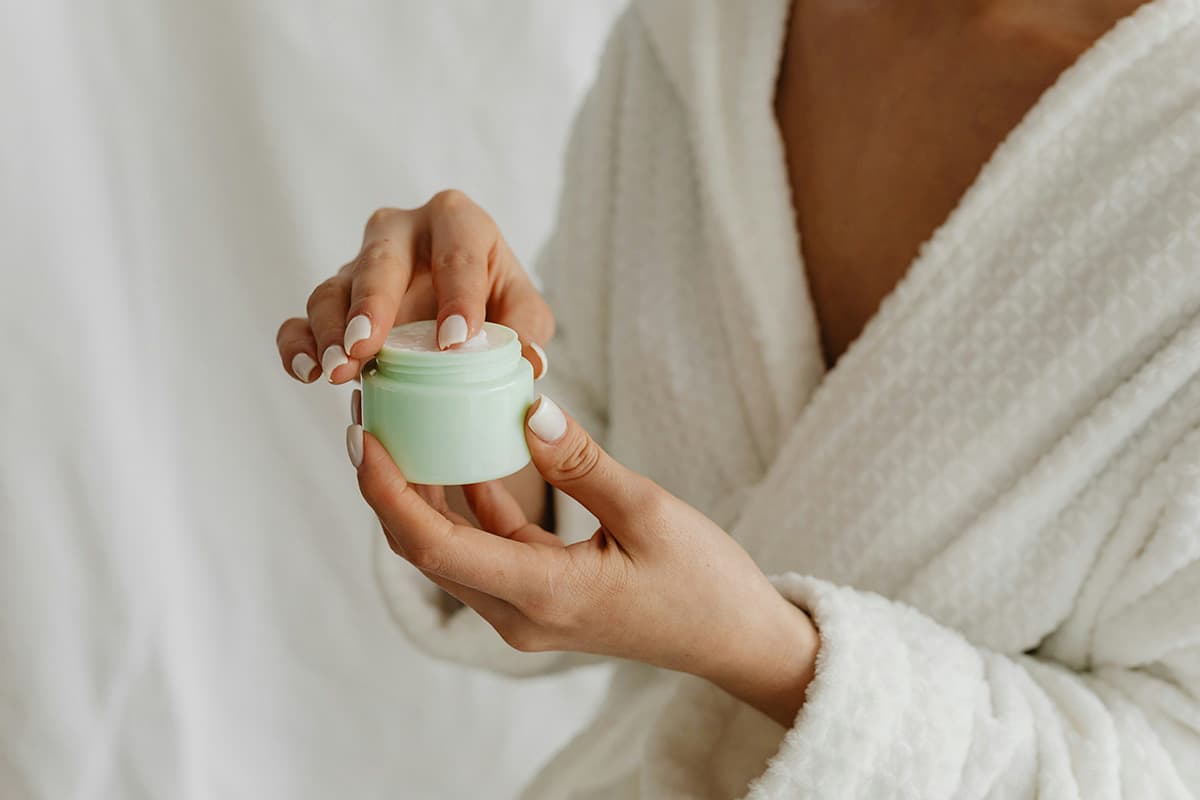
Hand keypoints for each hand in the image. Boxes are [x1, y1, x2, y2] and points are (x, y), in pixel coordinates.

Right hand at [275, 190, 552, 384]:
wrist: (459, 313)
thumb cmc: (495, 302)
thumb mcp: (523, 310)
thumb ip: (528, 330)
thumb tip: (528, 362)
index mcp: (458, 222)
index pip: (459, 253)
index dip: (458, 297)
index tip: (454, 343)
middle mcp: (401, 233)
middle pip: (381, 260)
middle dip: (372, 303)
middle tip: (369, 346)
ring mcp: (360, 266)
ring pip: (334, 289)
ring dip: (331, 331)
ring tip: (339, 370)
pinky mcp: (333, 302)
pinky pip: (302, 319)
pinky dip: (298, 344)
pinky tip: (307, 372)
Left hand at [347, 395, 819, 726]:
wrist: (734, 639)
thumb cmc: (703, 582)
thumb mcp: (648, 512)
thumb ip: (582, 462)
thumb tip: (527, 408)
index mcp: (541, 594)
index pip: (433, 544)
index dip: (387, 491)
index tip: (363, 435)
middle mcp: (519, 614)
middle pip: (426, 549)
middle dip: (390, 486)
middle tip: (373, 416)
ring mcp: (526, 612)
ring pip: (450, 551)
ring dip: (423, 496)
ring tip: (406, 429)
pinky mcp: (540, 600)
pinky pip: (486, 551)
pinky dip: (469, 507)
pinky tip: (467, 457)